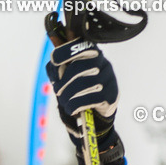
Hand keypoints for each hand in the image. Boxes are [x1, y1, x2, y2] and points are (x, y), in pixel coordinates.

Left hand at [45, 38, 124, 164]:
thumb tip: (53, 62)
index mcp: (91, 56)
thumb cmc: (77, 95)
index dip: (66, 51)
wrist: (94, 118)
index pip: (81, 46)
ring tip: (66, 103)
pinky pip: (90, 98)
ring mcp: (109, 79)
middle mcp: (103, 64)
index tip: (55, 59)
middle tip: (58, 92)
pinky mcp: (112, 95)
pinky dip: (76, 105)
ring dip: (68, 96)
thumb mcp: (63, 80)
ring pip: (83, 83)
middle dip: (64, 82)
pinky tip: (73, 109)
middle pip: (79, 66)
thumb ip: (57, 70)